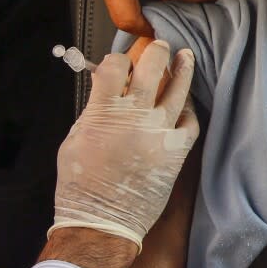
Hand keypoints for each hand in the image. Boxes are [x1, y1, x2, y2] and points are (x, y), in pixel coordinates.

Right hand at [50, 40, 199, 251]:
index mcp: (104, 112)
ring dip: (183, 68)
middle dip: (157, 51)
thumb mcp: (75, 138)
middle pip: (153, 67)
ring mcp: (161, 132)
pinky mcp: (177, 149)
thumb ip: (94, 109)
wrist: (102, 221)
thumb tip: (106, 87)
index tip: (121, 62)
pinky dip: (189, 109)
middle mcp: (136, 117)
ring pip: (179, 89)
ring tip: (185, 56)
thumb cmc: (82, 185)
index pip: (115, 66)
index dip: (118, 59)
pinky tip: (187, 101)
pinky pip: (191, 120)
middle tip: (160, 46)